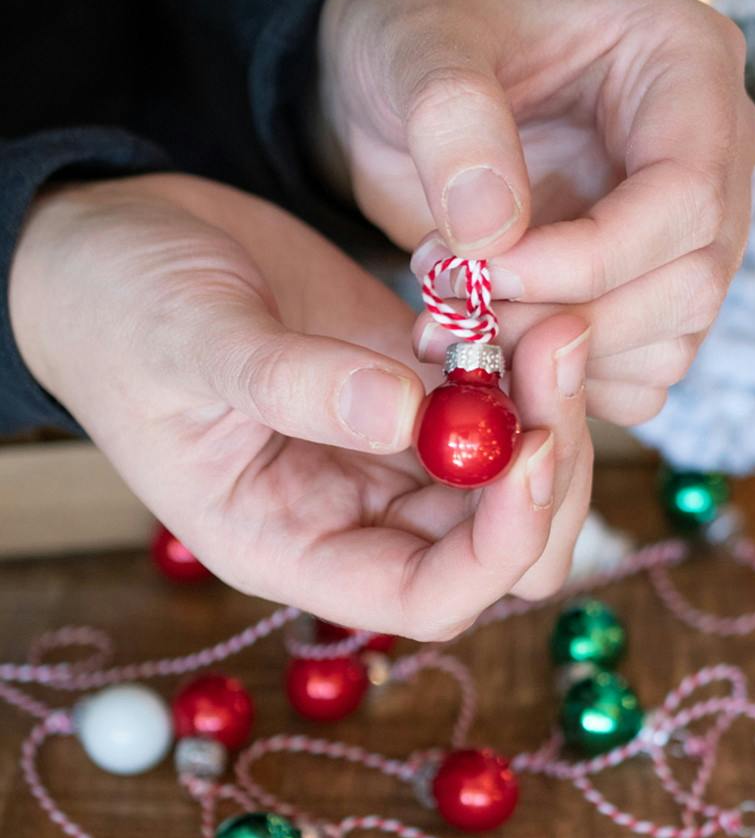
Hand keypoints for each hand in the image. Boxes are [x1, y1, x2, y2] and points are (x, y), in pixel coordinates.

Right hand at [10, 174, 593, 639]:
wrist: (113, 241)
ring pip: (524, 471)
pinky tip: (506, 295)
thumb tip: (400, 412)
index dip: (500, 546)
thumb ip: (287, 382)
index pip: (430, 596)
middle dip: (550, 462)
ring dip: (552, 403)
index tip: (533, 451)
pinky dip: (528, 359)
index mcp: (296, 546)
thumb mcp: (186, 340)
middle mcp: (361, 518)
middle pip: (506, 542)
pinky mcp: (424, 393)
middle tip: (557, 346)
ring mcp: (398, 457)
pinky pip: (510, 402)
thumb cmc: (117, 308)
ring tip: (544, 312)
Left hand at [315, 0, 754, 425]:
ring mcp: (698, 235)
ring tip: (457, 310)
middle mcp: (718, 155)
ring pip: (671, 343)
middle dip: (568, 319)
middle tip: (458, 309)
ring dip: (557, 358)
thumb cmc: (424, 35)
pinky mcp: (659, 297)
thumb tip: (495, 234)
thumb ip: (451, 124)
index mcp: (690, 65)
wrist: (403, 86)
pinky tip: (492, 334)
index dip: (592, 257)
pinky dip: (562, 381)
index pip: (689, 196)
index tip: (484, 272)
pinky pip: (641, 378)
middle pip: (691, 283)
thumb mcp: (415, 43)